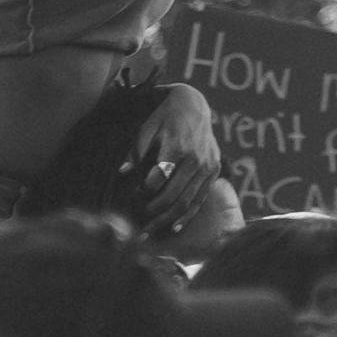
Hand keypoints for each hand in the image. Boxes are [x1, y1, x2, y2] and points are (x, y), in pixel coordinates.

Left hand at [121, 79, 225, 245]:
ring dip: (168, 219)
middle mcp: (195, 158)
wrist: (194, 105)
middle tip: (139, 224)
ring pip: (187, 201)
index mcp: (177, 146)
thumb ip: (136, 152)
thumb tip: (122, 173)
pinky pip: (201, 199)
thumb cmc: (165, 117)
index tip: (134, 194)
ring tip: (152, 230)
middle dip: (154, 211)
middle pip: (173, 194)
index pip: (159, 177)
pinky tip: (175, 227)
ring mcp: (207, 166)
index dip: (144, 189)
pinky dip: (188, 215)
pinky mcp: (214, 170)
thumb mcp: (147, 129)